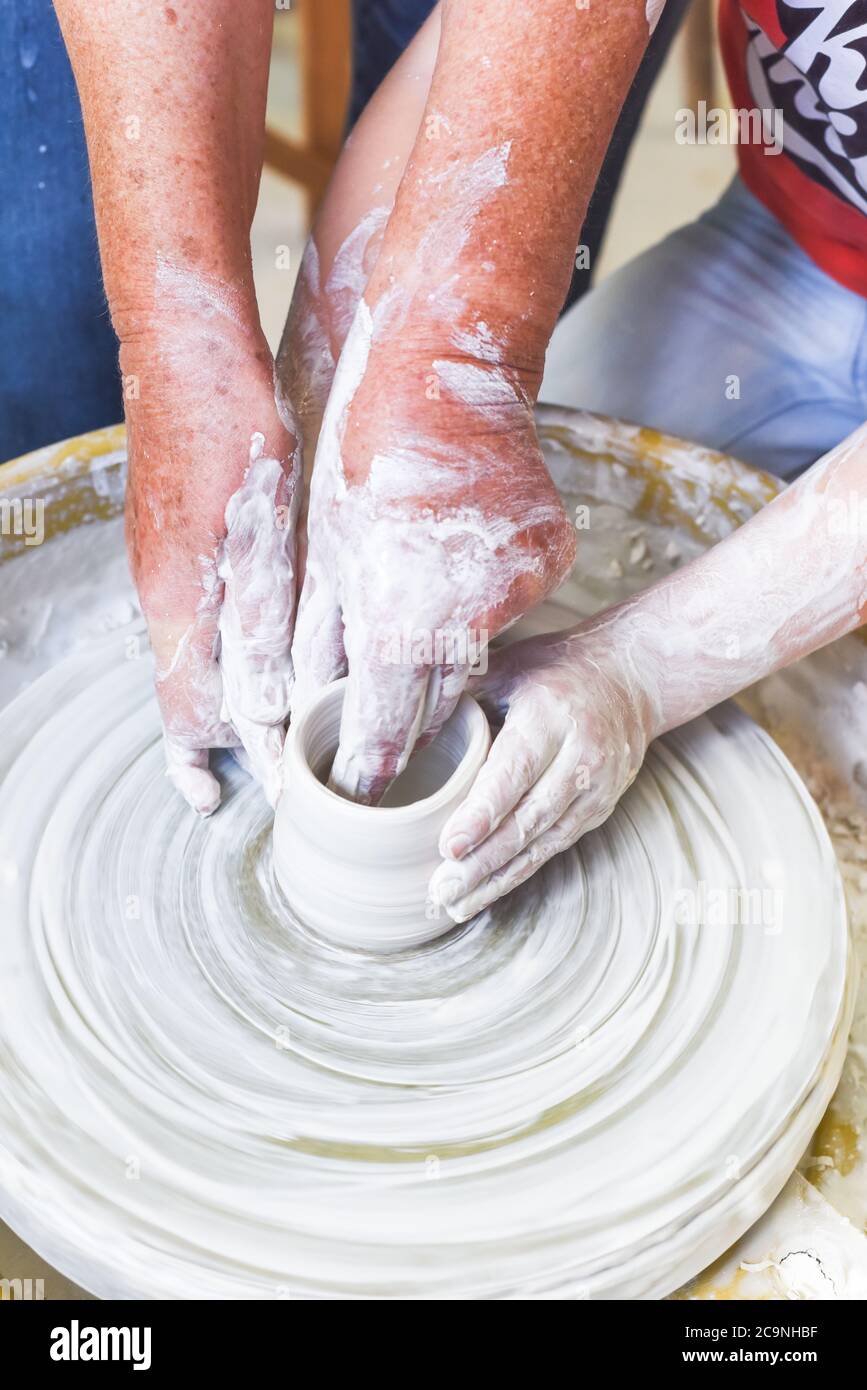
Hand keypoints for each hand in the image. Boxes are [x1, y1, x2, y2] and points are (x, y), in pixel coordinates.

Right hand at [124, 308, 298, 814]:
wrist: (185, 347)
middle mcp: (160, 592)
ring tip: (260, 729)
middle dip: (213, 741)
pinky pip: (193, 615)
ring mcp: (162, 563)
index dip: (214, 762)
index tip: (244, 799)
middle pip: (181, 690)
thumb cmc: (227, 433)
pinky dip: (220, 651)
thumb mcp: (258, 538)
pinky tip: (253, 647)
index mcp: (179, 603)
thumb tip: (263, 712)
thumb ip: (259, 629)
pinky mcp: (176, 536)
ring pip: (188, 653)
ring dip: (219, 698)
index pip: (186, 712)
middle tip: (249, 778)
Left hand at [290, 309, 576, 803]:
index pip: (383, 722)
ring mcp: (518, 588)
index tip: (360, 787)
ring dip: (446, 669)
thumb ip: (319, 639)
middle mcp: (467, 616)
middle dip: (409, 725)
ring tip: (418, 669)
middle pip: (437, 702)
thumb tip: (306, 705)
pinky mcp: (550, 560)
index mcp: (399, 618)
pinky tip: (460, 591)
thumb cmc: (365, 459)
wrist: (443, 378)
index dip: (369, 761)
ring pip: (478, 658)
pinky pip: (511, 612)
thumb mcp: (324, 552)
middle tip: (386, 744)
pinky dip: (484, 614)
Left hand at [428, 619, 658, 920]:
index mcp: (551, 717)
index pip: (514, 773)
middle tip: (441, 890)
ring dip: (498, 878)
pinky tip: (486, 891)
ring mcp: (596, 788)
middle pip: (528, 820)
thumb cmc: (555, 670)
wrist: (632, 679)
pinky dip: (519, 872)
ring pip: (543, 843)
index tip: (449, 846)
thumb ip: (464, 695)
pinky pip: (555, 847)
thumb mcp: (510, 667)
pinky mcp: (599, 809)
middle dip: (483, 862)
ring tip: (455, 903)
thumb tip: (405, 723)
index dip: (481, 814)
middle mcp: (580, 757)